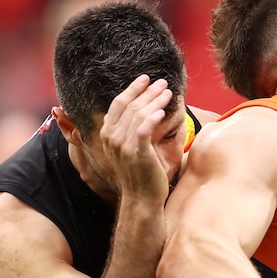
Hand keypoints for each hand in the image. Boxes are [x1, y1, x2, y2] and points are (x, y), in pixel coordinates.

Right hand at [100, 74, 173, 202]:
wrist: (142, 198)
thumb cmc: (140, 172)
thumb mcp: (129, 148)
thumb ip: (130, 130)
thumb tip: (142, 109)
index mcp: (108, 134)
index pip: (118, 104)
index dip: (132, 89)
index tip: (145, 79)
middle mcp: (112, 138)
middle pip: (129, 106)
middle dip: (146, 91)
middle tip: (162, 82)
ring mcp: (123, 146)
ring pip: (138, 114)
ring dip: (154, 101)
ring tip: (168, 92)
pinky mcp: (137, 153)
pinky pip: (144, 130)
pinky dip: (153, 118)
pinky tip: (163, 111)